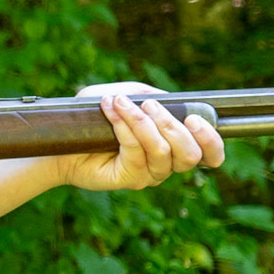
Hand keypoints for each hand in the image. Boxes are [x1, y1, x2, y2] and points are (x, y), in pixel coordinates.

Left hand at [51, 80, 224, 191]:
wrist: (62, 140)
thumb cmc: (94, 117)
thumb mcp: (122, 94)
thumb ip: (146, 94)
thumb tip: (167, 101)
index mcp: (174, 145)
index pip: (209, 154)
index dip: (211, 141)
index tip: (195, 118)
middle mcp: (166, 163)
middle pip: (190, 155)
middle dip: (173, 125)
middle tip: (150, 106)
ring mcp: (148, 174)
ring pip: (162, 152)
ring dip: (144, 122)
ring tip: (121, 103)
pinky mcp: (128, 179)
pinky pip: (135, 152)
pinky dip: (124, 126)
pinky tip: (111, 110)